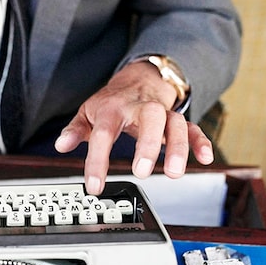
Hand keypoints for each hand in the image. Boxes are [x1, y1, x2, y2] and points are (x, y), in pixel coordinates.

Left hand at [54, 61, 213, 194]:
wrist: (138, 79)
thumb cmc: (111, 102)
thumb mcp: (87, 113)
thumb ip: (74, 130)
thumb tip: (61, 145)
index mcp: (112, 110)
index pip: (103, 135)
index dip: (97, 162)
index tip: (94, 186)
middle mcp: (140, 109)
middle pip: (149, 120)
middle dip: (147, 145)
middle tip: (142, 172)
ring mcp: (162, 113)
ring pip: (175, 124)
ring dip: (177, 147)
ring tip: (174, 173)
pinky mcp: (177, 119)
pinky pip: (193, 128)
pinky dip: (200, 142)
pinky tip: (204, 158)